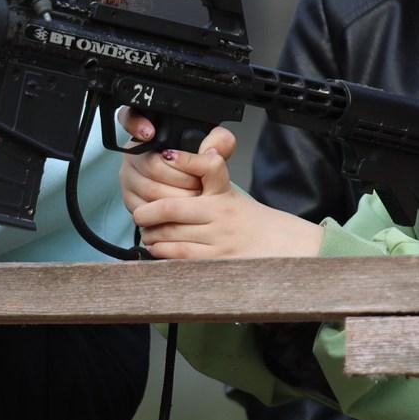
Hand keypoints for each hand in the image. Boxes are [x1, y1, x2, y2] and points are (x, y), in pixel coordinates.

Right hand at [118, 109, 210, 212]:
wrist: (198, 192)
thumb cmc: (200, 167)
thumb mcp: (213, 148)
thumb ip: (219, 142)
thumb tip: (211, 151)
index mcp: (151, 134)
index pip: (130, 119)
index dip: (137, 124)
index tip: (150, 133)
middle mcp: (134, 154)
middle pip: (152, 165)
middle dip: (182, 177)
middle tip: (199, 182)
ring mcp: (129, 178)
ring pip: (150, 189)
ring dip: (178, 195)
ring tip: (195, 194)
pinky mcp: (130, 200)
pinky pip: (147, 207)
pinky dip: (167, 211)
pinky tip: (182, 207)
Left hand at [124, 128, 324, 260]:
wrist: (278, 245)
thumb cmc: (247, 218)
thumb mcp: (228, 190)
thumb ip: (204, 173)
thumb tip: (171, 156)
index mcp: (221, 195)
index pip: (193, 180)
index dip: (167, 180)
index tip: (154, 177)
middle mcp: (220, 216)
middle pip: (170, 210)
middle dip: (146, 215)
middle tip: (140, 216)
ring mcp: (219, 241)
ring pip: (171, 236)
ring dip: (152, 236)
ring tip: (148, 234)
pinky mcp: (217, 263)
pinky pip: (181, 257)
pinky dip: (163, 253)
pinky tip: (159, 250)